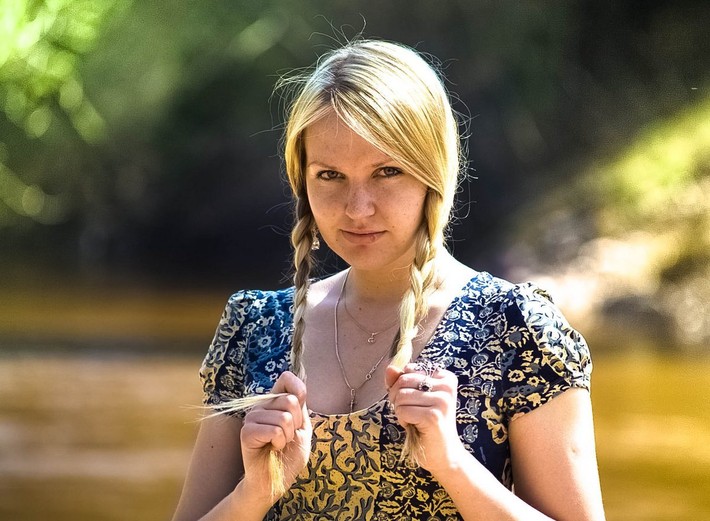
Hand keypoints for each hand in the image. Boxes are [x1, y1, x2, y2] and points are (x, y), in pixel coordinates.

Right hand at [239, 371, 311, 498]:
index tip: (299, 415)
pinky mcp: (247, 432)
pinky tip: (271, 448)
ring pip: (284, 418)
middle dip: (296, 424)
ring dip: (288, 436)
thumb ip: (301, 405)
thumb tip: (300, 382)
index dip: (299, 392)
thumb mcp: (302, 427)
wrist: (276, 480)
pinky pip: (274, 430)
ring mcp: (252, 417)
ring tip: (278, 444)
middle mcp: (262, 405)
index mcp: (275, 401)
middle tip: (287, 436)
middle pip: (290, 400)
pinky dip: (279, 442)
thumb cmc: (289, 455)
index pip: (287, 378)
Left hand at [385, 363, 464, 475]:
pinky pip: (402, 410)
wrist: (444, 454)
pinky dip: (402, 420)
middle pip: (403, 380)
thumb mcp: (414, 397)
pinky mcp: (433, 417)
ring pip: (401, 395)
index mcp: (446, 377)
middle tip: (410, 412)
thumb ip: (400, 380)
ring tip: (414, 420)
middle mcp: (447, 386)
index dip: (402, 385)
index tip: (414, 400)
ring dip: (400, 410)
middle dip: (397, 397)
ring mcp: (442, 401)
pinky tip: (415, 426)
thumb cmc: (426, 423)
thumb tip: (390, 367)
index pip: (409, 369)